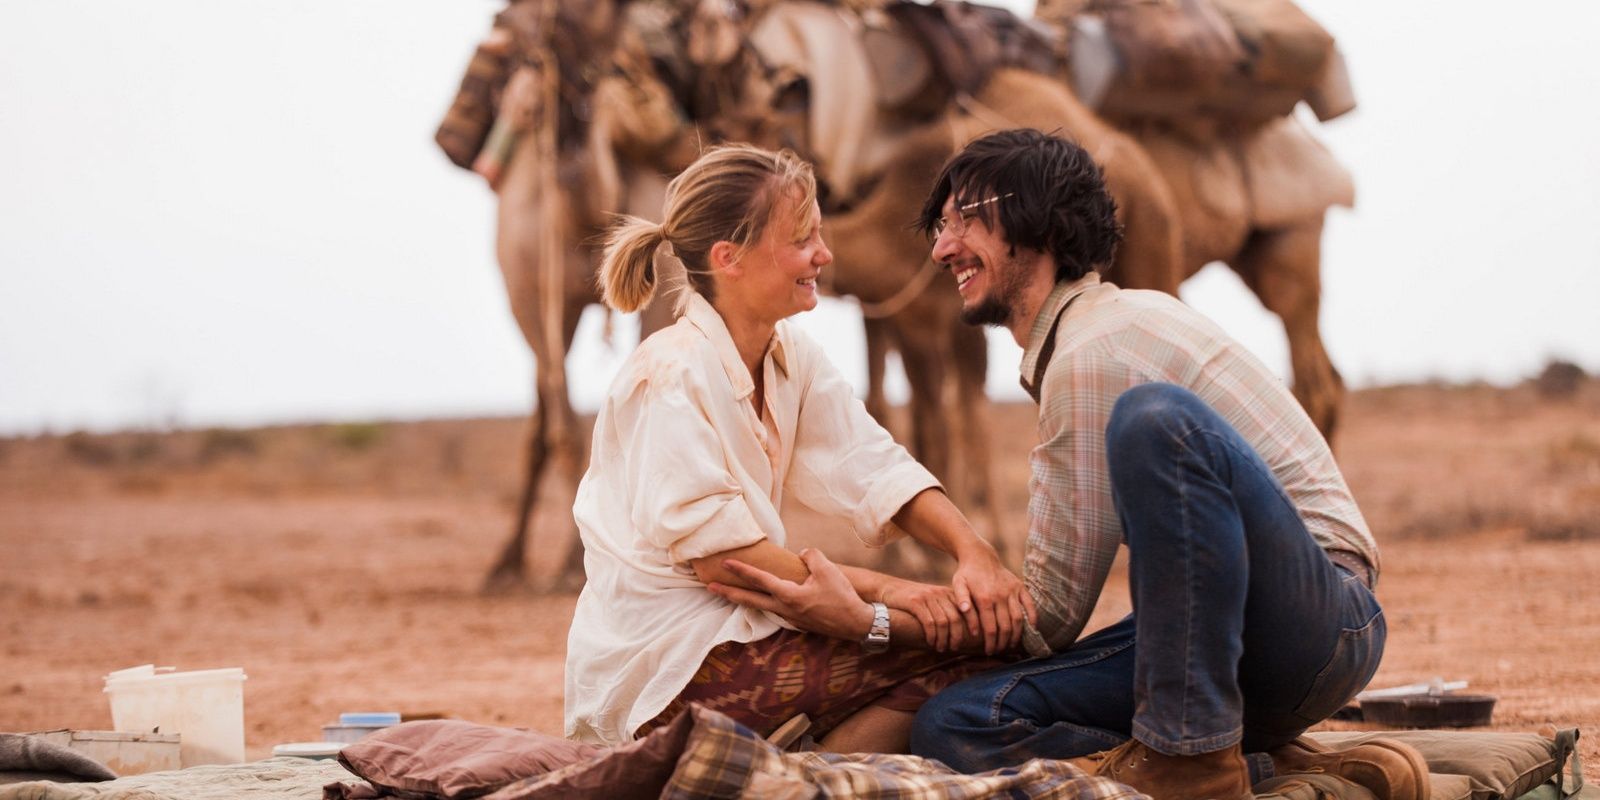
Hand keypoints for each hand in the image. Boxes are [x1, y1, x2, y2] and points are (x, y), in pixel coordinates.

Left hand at [708, 548, 873, 640]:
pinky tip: (762, 600)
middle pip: (750, 600)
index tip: (725, 563)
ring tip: (729, 593)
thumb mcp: (828, 570)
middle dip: (728, 592)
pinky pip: (774, 610)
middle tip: (710, 587)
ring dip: (743, 599)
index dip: (741, 570)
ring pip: (760, 607)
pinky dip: (762, 604)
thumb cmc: (842, 597)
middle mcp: (784, 609)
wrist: (856, 623)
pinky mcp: (798, 622)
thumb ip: (811, 556)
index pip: (759, 580)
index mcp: (789, 596)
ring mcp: (790, 618)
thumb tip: (802, 553)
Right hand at [880, 579, 964, 651]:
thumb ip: (945, 609)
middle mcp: (939, 593)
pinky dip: (931, 635)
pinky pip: (929, 622)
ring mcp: (927, 596)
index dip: (972, 624)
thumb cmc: (912, 599)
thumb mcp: (932, 600)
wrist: (888, 588)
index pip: (966, 609)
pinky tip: (930, 642)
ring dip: (943, 639)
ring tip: (941, 648)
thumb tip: (961, 631)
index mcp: (947, 593)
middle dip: (957, 636)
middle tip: (954, 648)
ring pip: (943, 622)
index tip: (974, 638)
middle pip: (956, 618)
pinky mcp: (915, 602)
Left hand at [951, 545, 1037, 654]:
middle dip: (1003, 643)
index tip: (989, 652)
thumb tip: (966, 616)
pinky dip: (1033, 617)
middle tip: (999, 651)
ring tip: (1011, 645)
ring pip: (1018, 619)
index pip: (990, 628)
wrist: (980, 555)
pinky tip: (1032, 629)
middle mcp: (1000, 596)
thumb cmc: (966, 574)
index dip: (991, 643)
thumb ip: (961, 601)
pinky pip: (1029, 604)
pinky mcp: (1019, 587)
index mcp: (984, 598)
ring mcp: (1011, 591)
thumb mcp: (958, 585)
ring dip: (1017, 635)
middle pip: (1005, 627)